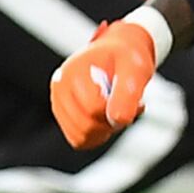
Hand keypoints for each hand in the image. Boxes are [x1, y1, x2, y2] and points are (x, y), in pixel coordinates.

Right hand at [48, 16, 161, 149]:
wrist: (118, 53)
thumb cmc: (126, 58)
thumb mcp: (135, 69)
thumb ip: (127, 93)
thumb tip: (118, 120)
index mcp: (73, 71)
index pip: (94, 108)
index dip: (119, 111)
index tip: (135, 101)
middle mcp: (59, 86)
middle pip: (86, 126)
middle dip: (111, 123)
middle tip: (126, 107)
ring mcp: (58, 102)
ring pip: (81, 137)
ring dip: (104, 130)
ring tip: (115, 110)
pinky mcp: (63, 115)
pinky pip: (78, 140)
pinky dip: (96, 136)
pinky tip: (106, 118)